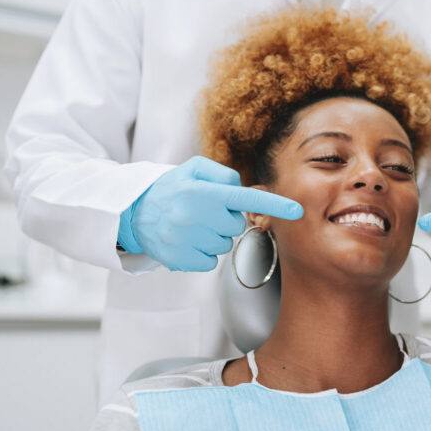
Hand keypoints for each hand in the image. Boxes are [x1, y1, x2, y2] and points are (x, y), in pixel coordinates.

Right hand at [118, 156, 302, 271]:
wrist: (134, 213)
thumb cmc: (172, 189)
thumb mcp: (193, 170)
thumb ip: (223, 174)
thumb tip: (242, 189)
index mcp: (202, 192)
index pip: (246, 198)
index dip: (274, 204)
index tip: (296, 210)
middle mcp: (195, 216)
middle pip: (236, 225)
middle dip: (225, 219)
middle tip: (204, 212)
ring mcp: (187, 240)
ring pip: (224, 244)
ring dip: (213, 236)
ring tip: (192, 225)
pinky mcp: (182, 260)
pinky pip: (210, 261)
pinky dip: (202, 253)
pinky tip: (187, 241)